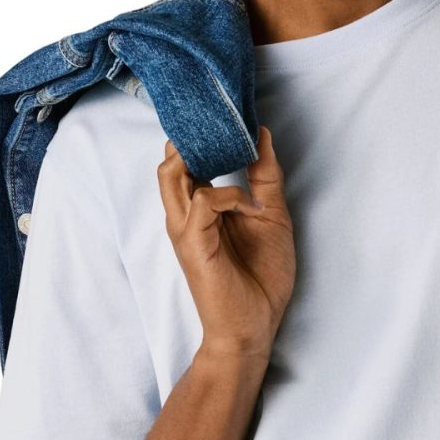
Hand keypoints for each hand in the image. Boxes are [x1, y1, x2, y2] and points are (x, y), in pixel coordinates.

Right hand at [158, 125, 296, 356]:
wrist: (255, 327)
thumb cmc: (260, 278)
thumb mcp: (270, 215)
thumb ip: (264, 176)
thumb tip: (262, 134)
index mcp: (201, 207)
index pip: (186, 158)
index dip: (201, 133)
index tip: (228, 112)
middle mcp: (186, 215)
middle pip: (169, 160)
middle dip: (192, 135)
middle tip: (222, 121)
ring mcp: (186, 229)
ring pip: (171, 173)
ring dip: (203, 157)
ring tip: (232, 155)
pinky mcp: (193, 244)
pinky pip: (203, 201)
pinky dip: (230, 195)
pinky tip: (250, 207)